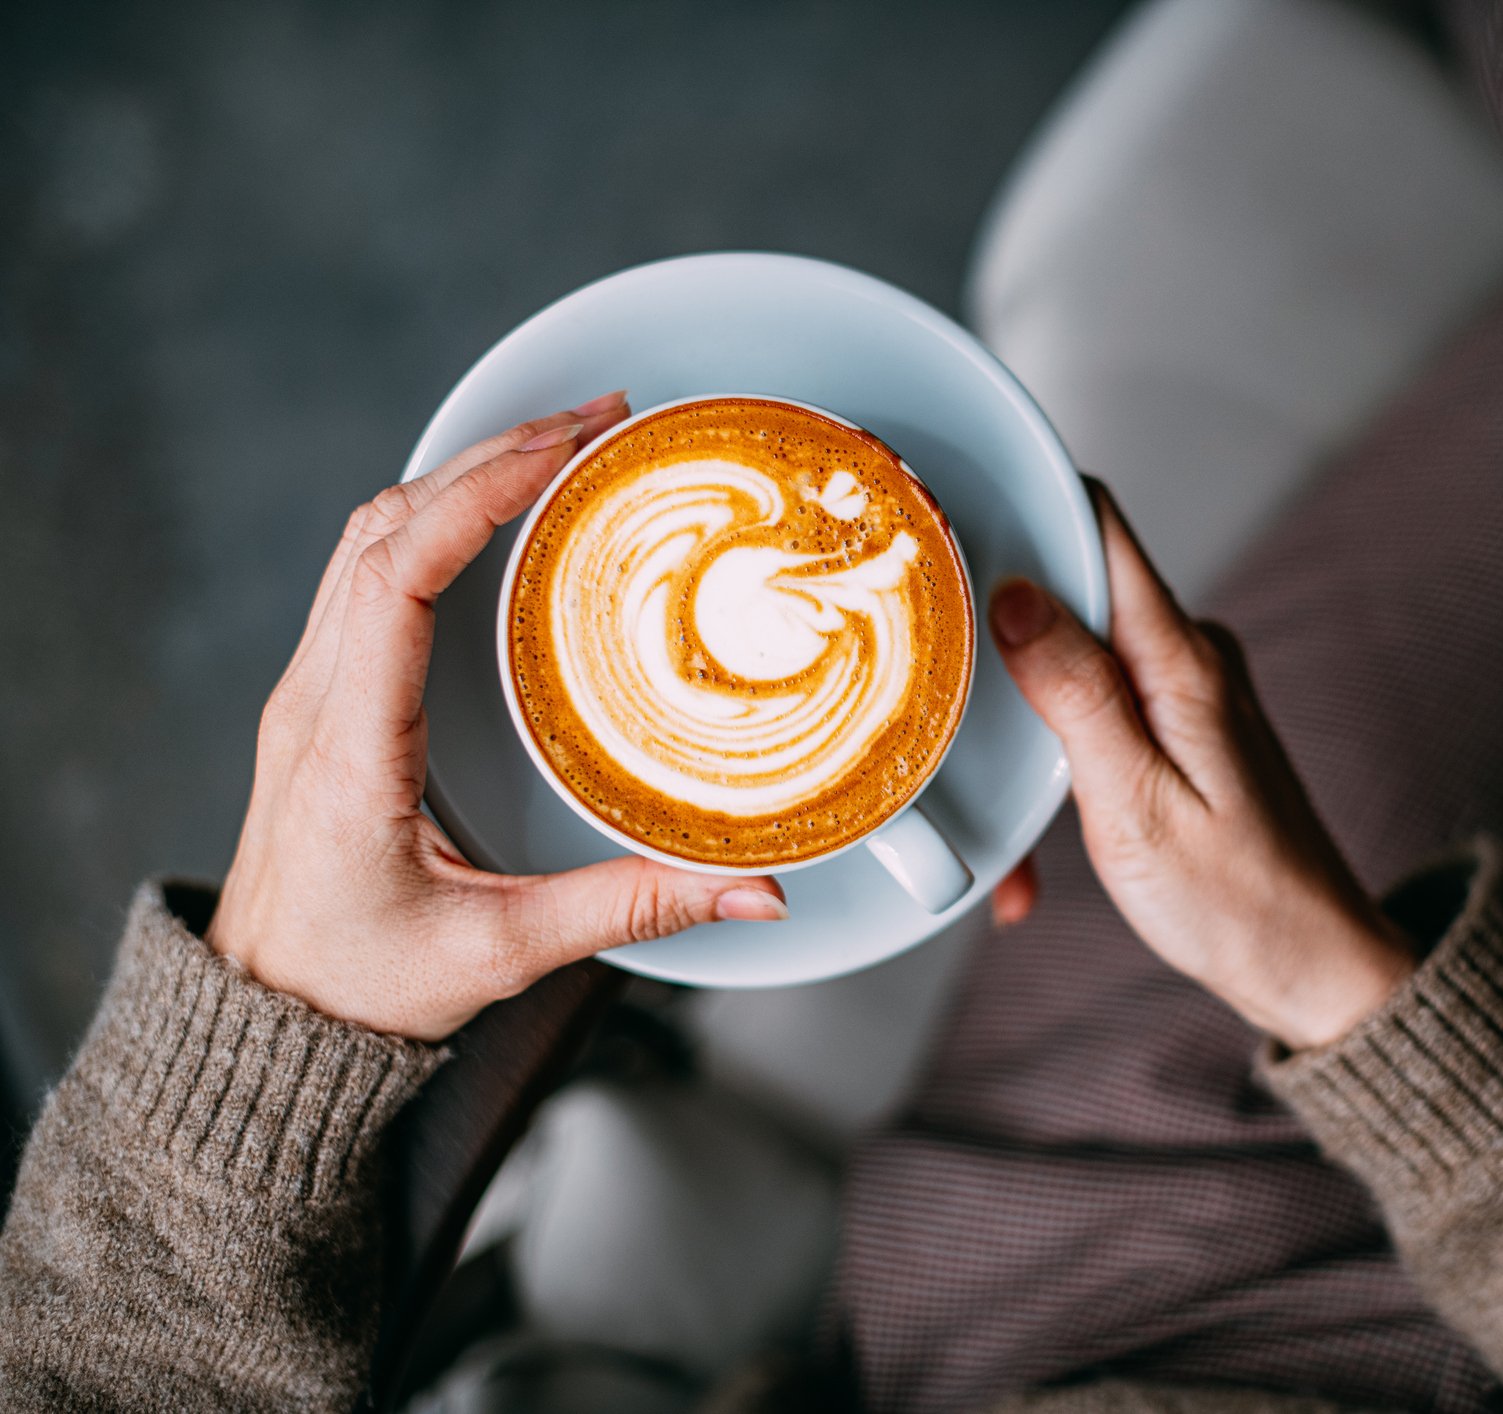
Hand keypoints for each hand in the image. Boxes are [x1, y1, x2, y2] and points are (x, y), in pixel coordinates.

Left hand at [206, 393, 787, 1041]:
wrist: (266, 1021)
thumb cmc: (361, 986)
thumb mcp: (503, 951)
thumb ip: (632, 909)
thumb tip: (755, 890)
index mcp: (348, 746)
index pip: (398, 574)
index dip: (478, 496)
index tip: (561, 450)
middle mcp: (315, 699)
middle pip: (386, 527)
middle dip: (493, 456)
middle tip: (599, 422)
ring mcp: (309, 691)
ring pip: (370, 536)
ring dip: (461, 475)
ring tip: (561, 445)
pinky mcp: (324, 697)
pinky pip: (367, 570)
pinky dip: (435, 517)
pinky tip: (500, 512)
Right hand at [988, 485, 1412, 1050]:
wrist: (1312, 967)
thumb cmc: (1238, 904)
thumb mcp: (1136, 806)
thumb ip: (1077, 694)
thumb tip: (1018, 593)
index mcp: (1182, 660)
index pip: (1096, 525)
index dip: (1019, 505)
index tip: (942, 525)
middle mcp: (1189, 656)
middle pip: (1069, 591)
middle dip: (997, 646)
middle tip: (943, 708)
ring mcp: (1185, 689)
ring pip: (1069, 663)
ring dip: (1021, 733)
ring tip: (1009, 831)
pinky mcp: (1178, 726)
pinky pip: (1095, 713)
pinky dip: (1056, 768)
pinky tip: (1042, 845)